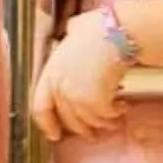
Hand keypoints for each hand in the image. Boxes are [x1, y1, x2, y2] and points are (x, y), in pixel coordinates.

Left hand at [28, 18, 128, 142]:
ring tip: (114, 118)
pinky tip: (123, 106)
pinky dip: (116, 113)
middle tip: (92, 134)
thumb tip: (73, 30)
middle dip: (82, 130)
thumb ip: (70, 38)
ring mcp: (78, 97)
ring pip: (90, 122)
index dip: (47, 124)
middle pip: (69, 120)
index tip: (54, 135)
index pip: (40, 108)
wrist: (115, 33)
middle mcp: (60, 88)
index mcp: (51, 73)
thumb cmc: (98, 28)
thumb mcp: (75, 30)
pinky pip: (106, 116)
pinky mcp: (97, 102)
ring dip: (103, 122)